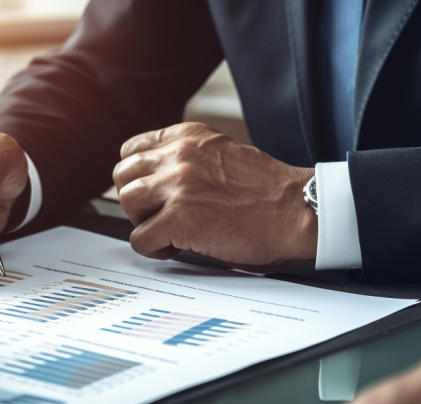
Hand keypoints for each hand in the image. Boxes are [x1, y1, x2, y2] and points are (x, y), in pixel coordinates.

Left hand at [112, 122, 316, 264]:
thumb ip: (189, 158)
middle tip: (160, 216)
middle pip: (123, 176)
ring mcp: (177, 187)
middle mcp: (179, 156)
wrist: (297, 209)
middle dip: (137, 200)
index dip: (138, 177)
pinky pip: (140, 239)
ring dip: (144, 222)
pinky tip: (176, 248)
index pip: (132, 149)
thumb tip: (160, 178)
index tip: (151, 193)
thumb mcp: (222, 153)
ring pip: (126, 204)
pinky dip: (154, 249)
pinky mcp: (179, 219)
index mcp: (189, 137)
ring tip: (169, 232)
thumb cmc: (269, 190)